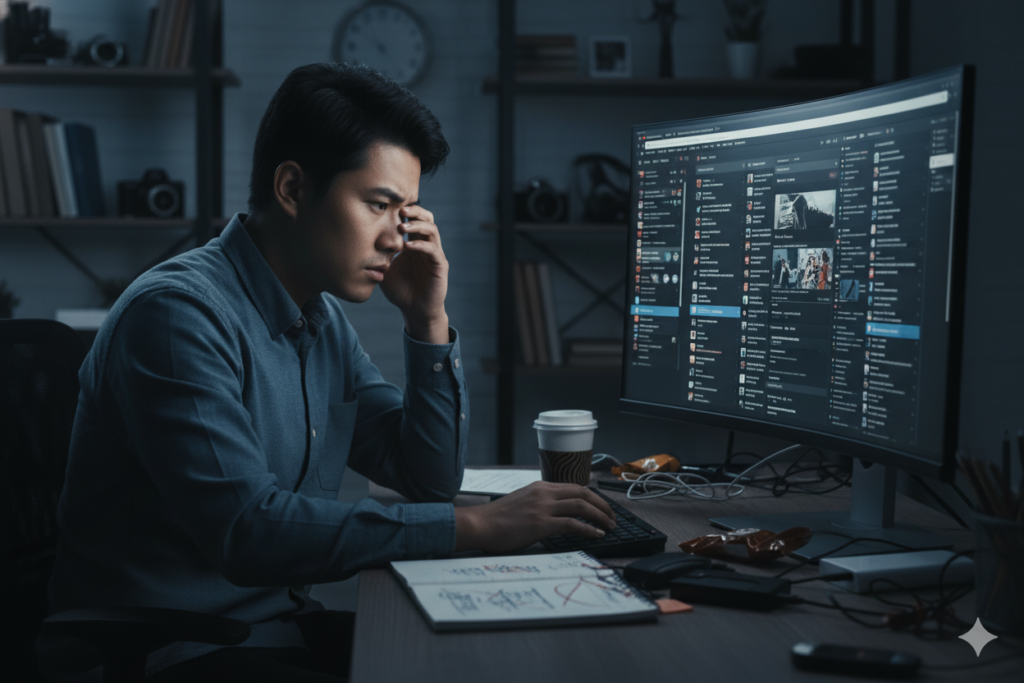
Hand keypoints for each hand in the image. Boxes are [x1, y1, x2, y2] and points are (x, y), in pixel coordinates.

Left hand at [380, 205, 449, 343]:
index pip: (413, 220)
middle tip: (400, 210)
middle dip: (414, 211)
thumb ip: (380, 256)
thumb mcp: (385, 270)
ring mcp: (434, 254)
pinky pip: (433, 250)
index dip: (404, 211)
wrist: (415, 311)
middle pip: (427, 218)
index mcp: (414, 244)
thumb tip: (366, 241)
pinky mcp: (440, 265)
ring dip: (417, 225)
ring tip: (402, 226)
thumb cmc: (400, 291)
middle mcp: (426, 246)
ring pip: (432, 230)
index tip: (389, 208)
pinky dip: (420, 245)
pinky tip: (407, 246)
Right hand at [453, 482, 616, 553]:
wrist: (479, 524)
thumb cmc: (497, 519)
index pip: (575, 487)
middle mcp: (544, 493)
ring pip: (582, 505)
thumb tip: (556, 514)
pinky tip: (597, 535)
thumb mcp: (522, 503)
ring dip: (600, 516)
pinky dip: (589, 529)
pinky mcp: (541, 523)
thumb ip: (539, 504)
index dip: (593, 497)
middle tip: (613, 518)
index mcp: (540, 487)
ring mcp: (543, 507)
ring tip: (610, 527)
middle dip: (603, 505)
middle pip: (583, 493)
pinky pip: (572, 524)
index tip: (603, 508)